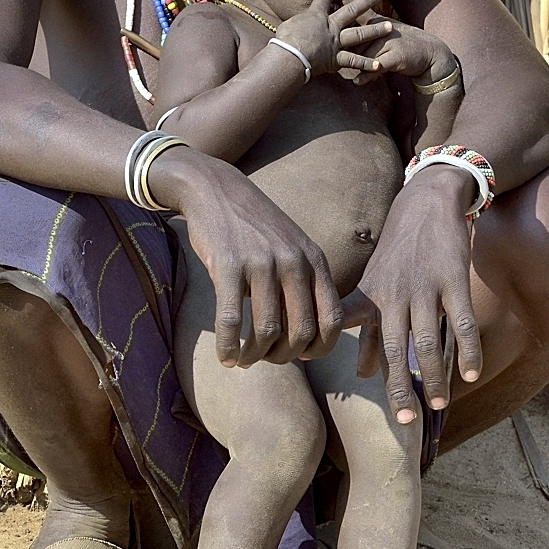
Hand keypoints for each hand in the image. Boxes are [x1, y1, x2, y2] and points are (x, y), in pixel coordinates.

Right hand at [153, 148, 343, 366]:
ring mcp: (260, 263)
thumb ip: (307, 283)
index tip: (302, 356)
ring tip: (245, 360)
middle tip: (269, 359)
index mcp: (314, 260)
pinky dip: (229, 347)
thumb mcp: (293, 247)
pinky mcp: (227, 266)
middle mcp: (292, 262)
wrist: (216, 189)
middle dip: (285, 357)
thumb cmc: (256, 227)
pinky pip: (231, 320)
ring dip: (255, 355)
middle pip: (300, 332)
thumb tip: (311, 336)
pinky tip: (226, 357)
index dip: (320, 348)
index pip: (333, 320)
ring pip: (266, 331)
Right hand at [273, 0, 377, 79]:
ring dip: (375, 30)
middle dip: (366, 0)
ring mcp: (335, 42)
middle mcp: (330, 27)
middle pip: (351, 10)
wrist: (289, 55)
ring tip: (389, 26)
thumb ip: (297, 23)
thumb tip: (295, 25)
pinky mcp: (335, 59)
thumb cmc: (284, 40)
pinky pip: (353, 62)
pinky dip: (365, 64)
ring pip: (359, 34)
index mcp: (316, 16)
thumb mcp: (288, 25)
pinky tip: (378, 65)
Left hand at [336, 2, 454, 84]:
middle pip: (357, 31)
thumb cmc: (402, 43)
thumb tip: (344, 30)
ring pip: (364, 52)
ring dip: (352, 62)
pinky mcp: (396, 56)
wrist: (429, 54)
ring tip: (335, 69)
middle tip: (325, 39)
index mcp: (379, 22)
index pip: (361, 8)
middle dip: (341, 34)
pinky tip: (357, 81)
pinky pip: (376, 67)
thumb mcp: (386, 31)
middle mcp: (383, 29)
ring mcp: (390, 42)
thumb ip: (367, 28)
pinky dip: (366, 75)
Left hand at [351, 168, 482, 418]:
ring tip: (440, 405)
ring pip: (426, 340)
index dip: (364, 371)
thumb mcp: (372, 285)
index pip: (362, 341)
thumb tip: (360, 372)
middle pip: (393, 348)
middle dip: (398, 386)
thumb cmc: (396, 252)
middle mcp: (393, 295)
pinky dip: (467, 349)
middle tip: (405, 421)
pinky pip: (460, 322)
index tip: (356, 391)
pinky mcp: (453, 280)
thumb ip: (365, 328)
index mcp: (370, 297)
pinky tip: (471, 374)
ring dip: (434, 376)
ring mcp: (423, 288)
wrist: (426, 204)